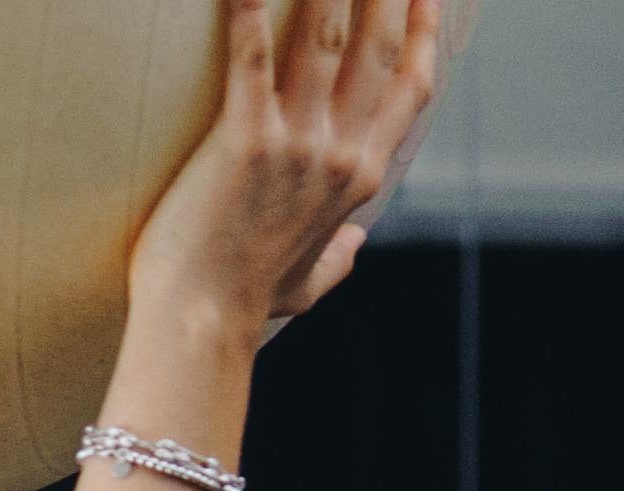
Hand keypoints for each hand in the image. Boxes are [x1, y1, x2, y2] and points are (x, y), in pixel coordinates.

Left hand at [127, 0, 442, 339]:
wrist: (201, 326)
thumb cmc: (244, 305)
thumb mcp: (305, 284)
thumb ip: (336, 257)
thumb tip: (355, 243)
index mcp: (359, 178)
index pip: (410, 87)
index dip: (422, 32)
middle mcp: (339, 152)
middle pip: (375, 46)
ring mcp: (296, 144)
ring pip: (325, 36)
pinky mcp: (244, 141)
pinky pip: (252, 55)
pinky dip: (250, 7)